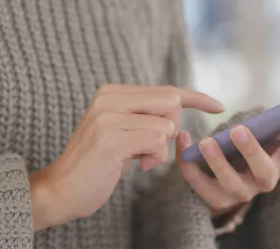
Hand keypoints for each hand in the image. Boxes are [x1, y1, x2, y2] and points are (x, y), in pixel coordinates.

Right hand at [29, 85, 223, 230]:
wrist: (61, 190)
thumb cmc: (97, 164)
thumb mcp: (120, 131)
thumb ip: (143, 116)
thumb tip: (177, 113)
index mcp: (112, 93)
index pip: (166, 89)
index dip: (196, 97)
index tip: (218, 105)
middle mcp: (109, 98)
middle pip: (171, 102)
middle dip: (172, 130)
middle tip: (150, 149)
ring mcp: (108, 116)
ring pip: (167, 125)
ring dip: (160, 150)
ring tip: (138, 159)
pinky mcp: (111, 138)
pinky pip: (157, 142)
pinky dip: (154, 158)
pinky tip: (135, 165)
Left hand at [176, 105, 279, 217]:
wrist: (227, 184)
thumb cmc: (253, 149)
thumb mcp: (270, 137)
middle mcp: (264, 181)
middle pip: (262, 171)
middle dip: (251, 151)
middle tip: (238, 130)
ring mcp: (240, 193)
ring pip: (229, 183)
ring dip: (217, 162)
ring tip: (205, 141)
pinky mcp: (215, 199)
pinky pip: (199, 183)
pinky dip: (188, 163)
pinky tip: (183, 139)